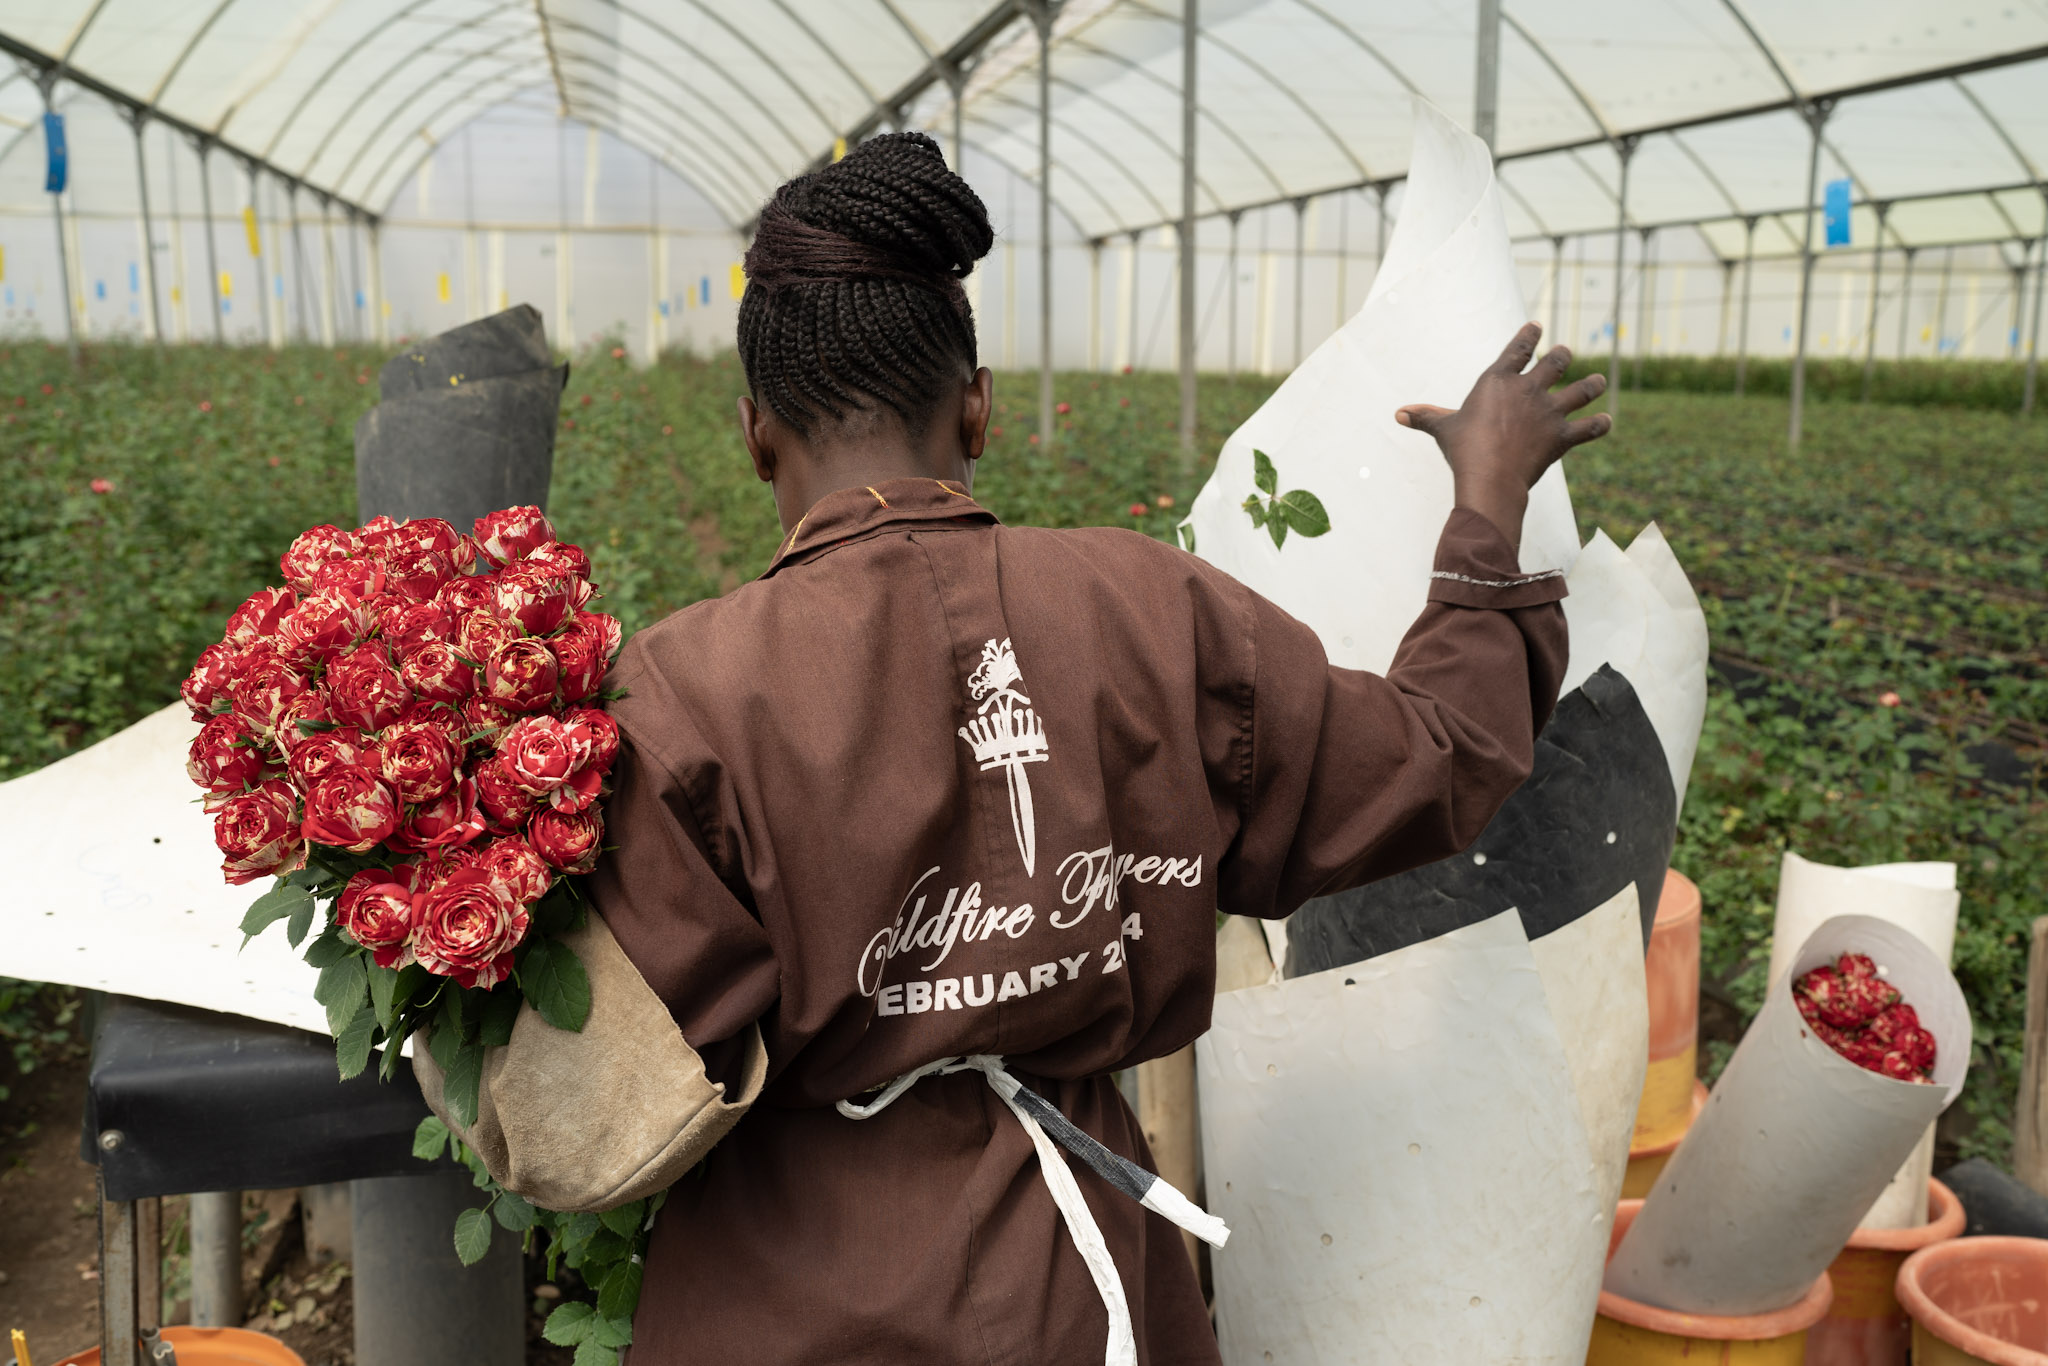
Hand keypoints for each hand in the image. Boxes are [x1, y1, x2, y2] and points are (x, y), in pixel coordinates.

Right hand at [1394, 322, 1609, 549]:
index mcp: (1498, 380)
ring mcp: (1549, 412)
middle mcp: (1528, 390)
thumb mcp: (1443, 429)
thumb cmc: (1463, 450)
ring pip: (1582, 389)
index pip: (1518, 348)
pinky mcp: (1562, 436)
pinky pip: (1589, 428)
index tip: (1536, 327)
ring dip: (1591, 385)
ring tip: (1597, 381)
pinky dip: (1599, 425)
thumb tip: (1399, 414)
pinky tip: (1604, 421)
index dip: (1529, 335)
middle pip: (1557, 361)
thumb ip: (1426, 417)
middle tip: (1564, 355)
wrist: (1489, 477)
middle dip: (1562, 356)